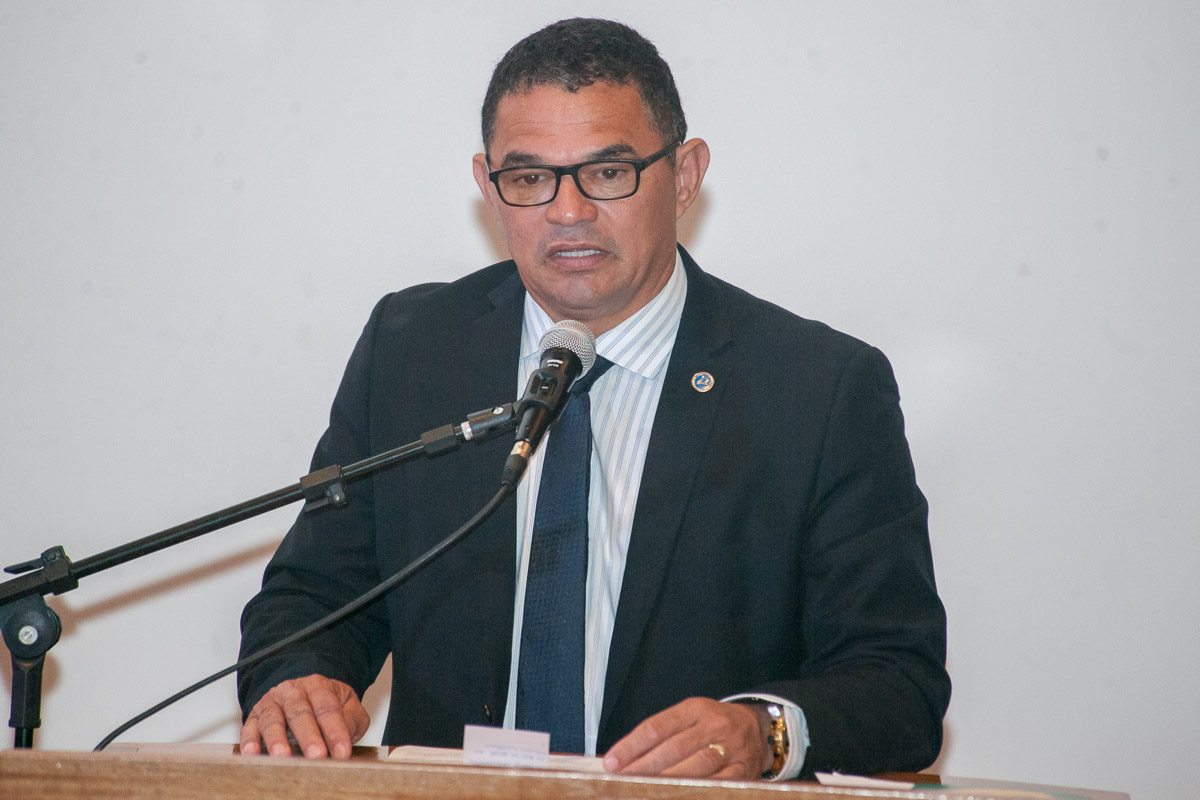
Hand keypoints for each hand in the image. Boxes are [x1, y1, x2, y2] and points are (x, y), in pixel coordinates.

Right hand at [240, 674, 368, 759]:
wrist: (302, 692)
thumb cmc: (326, 704)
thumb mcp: (348, 706)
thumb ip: (351, 720)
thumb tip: (345, 737)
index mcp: (318, 686)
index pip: (328, 708)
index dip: (335, 731)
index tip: (342, 752)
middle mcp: (293, 692)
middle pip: (300, 713)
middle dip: (309, 736)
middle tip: (316, 755)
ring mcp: (272, 703)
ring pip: (273, 720)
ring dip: (277, 739)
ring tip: (283, 756)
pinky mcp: (254, 717)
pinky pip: (249, 728)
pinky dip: (250, 741)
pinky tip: (252, 753)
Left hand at [602, 697, 769, 779]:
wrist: (757, 727)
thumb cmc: (712, 724)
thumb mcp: (689, 717)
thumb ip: (661, 734)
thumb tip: (624, 757)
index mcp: (695, 708)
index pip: (657, 727)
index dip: (632, 746)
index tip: (611, 762)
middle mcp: (714, 724)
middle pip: (674, 748)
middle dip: (644, 767)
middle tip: (622, 780)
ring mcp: (732, 747)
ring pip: (696, 765)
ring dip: (668, 781)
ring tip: (644, 791)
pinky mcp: (744, 770)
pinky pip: (719, 783)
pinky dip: (697, 791)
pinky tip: (678, 796)